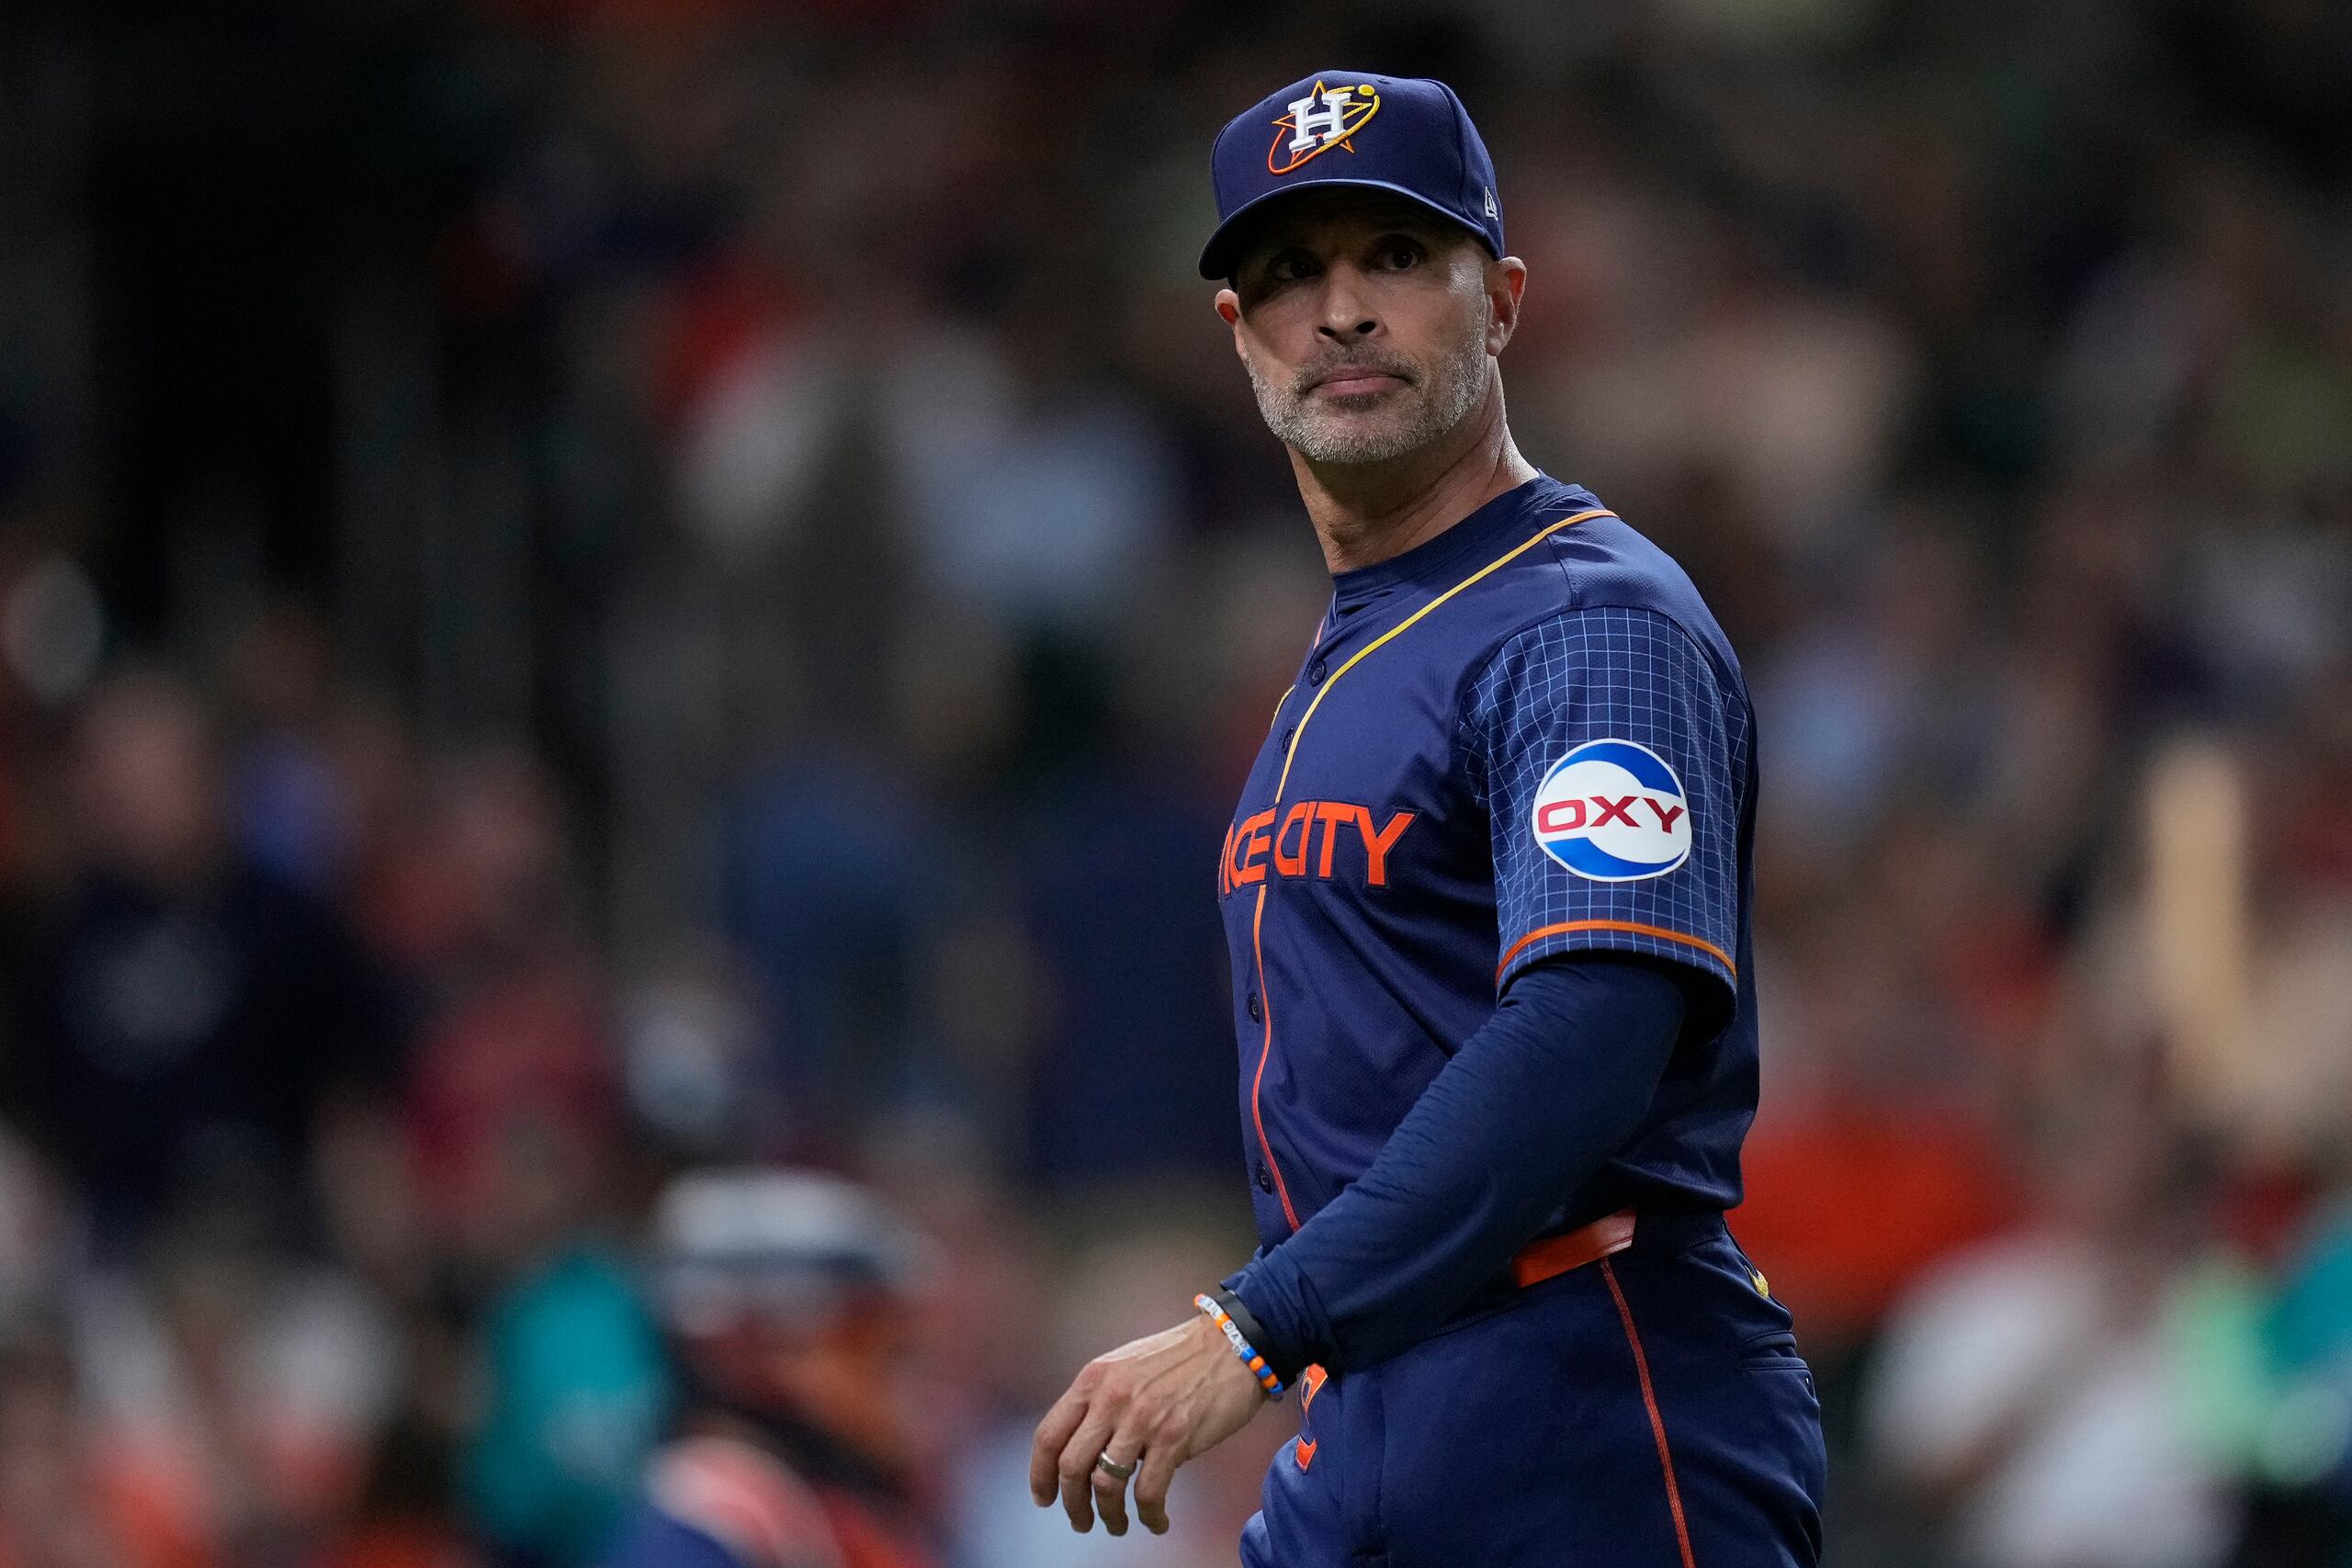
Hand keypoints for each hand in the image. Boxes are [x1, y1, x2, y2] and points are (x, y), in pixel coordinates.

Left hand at [1028, 1311, 1268, 1535]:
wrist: (1232, 1345)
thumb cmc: (1179, 1358)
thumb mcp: (1124, 1366)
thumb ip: (1099, 1400)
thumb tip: (1082, 1448)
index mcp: (1093, 1379)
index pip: (1048, 1435)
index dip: (1039, 1474)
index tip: (1044, 1498)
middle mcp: (1111, 1398)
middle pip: (1071, 1466)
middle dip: (1072, 1504)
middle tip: (1080, 1521)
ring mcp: (1142, 1418)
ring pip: (1105, 1485)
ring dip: (1108, 1516)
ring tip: (1116, 1525)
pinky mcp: (1175, 1437)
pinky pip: (1149, 1492)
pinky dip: (1149, 1516)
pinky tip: (1156, 1521)